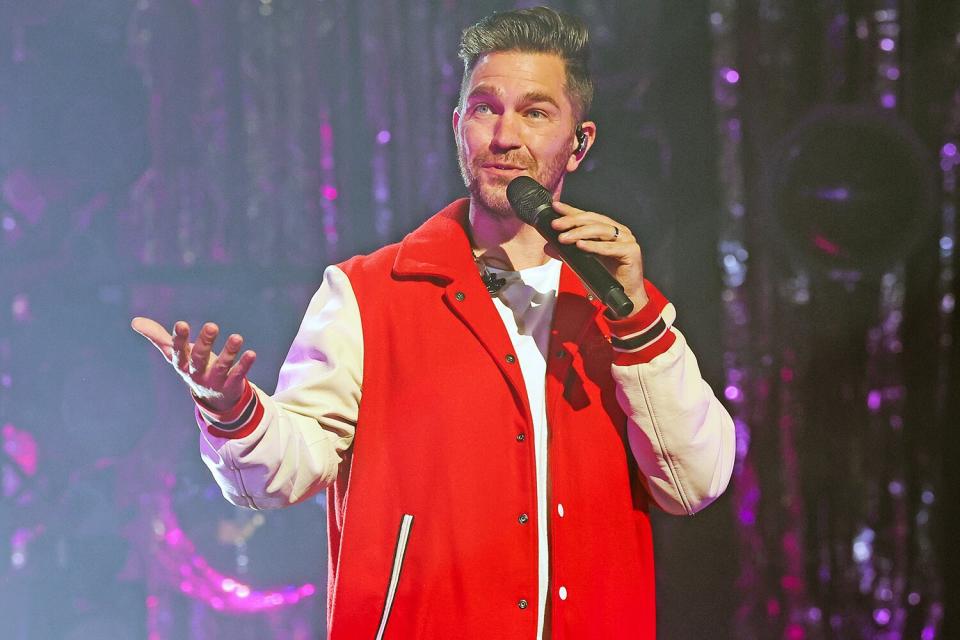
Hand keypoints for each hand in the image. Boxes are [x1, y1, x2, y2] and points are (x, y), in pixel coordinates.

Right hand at [131, 317, 256, 411]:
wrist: (213, 398)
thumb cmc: (193, 368)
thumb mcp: (175, 354)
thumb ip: (158, 337)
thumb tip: (134, 321)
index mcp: (182, 364)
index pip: (178, 352)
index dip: (179, 339)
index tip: (181, 324)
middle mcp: (197, 373)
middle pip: (199, 359)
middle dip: (204, 343)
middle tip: (212, 326)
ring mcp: (214, 381)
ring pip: (221, 367)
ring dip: (229, 353)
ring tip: (237, 337)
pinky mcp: (231, 385)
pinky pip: (238, 375)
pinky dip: (244, 365)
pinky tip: (251, 353)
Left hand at [549, 201, 648, 313]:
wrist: (625, 295)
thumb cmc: (606, 277)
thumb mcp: (583, 262)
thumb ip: (568, 253)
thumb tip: (548, 246)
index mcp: (608, 229)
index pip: (587, 216)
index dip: (571, 210)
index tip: (555, 207)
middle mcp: (618, 230)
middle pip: (593, 220)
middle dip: (572, 221)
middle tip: (556, 225)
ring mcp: (626, 239)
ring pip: (600, 230)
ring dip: (579, 233)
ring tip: (564, 238)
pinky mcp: (631, 251)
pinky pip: (610, 247)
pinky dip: (594, 246)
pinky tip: (581, 245)